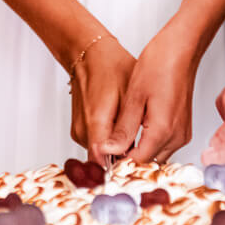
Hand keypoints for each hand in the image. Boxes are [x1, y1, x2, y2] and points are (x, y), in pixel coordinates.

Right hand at [67, 36, 134, 162]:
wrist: (90, 55)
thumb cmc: (111, 67)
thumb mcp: (129, 94)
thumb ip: (129, 127)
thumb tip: (133, 153)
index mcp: (95, 121)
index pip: (104, 162)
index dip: (123, 168)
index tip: (139, 169)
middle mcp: (82, 130)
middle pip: (103, 160)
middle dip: (124, 159)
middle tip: (145, 151)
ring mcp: (79, 131)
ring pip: (101, 153)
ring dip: (119, 150)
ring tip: (137, 136)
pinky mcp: (80, 129)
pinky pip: (98, 144)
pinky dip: (112, 141)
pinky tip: (124, 128)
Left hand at [107, 21, 202, 164]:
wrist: (181, 49)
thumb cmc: (161, 64)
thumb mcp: (134, 97)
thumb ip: (123, 129)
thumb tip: (109, 151)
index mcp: (163, 130)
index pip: (137, 163)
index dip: (117, 164)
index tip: (101, 159)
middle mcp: (176, 136)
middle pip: (147, 163)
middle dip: (127, 160)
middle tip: (107, 150)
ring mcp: (181, 133)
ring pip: (156, 157)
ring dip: (138, 153)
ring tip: (118, 140)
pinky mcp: (182, 128)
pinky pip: (163, 146)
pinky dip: (148, 144)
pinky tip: (134, 133)